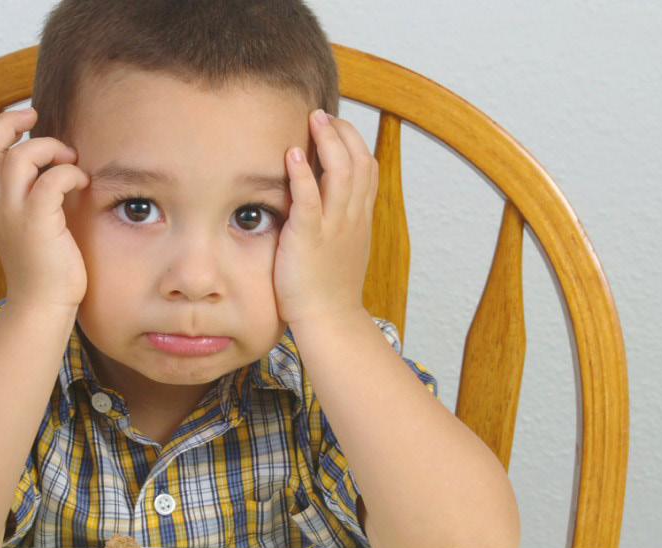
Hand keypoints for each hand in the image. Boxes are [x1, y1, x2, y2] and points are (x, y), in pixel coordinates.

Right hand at [0, 107, 90, 310]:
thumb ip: (31, 198)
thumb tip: (53, 170)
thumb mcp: (29, 226)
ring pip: (20, 157)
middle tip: (37, 118)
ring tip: (69, 161)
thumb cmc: (43, 269)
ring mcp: (15, 214)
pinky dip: (69, 174)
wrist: (41, 305)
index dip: (0, 129)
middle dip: (10, 122)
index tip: (27, 121)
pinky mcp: (38, 223)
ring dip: (49, 148)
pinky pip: (50, 181)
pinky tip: (81, 183)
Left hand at [273, 109, 377, 325]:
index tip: (336, 127)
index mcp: (360, 218)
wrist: (329, 319)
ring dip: (328, 141)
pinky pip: (310, 199)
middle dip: (343, 133)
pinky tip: (293, 153)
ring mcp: (333, 227)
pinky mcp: (309, 237)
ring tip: (314, 120)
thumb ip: (338, 222)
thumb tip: (323, 204)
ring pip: (341, 172)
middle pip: (359, 161)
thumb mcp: (342, 248)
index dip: (354, 143)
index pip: (367, 168)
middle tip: (321, 115)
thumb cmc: (329, 288)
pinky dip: (303, 173)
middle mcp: (352, 217)